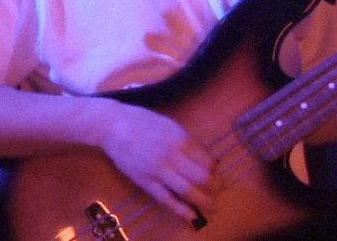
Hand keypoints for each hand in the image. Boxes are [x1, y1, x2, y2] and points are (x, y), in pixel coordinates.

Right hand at [98, 100, 220, 221]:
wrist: (114, 126)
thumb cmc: (143, 121)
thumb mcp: (169, 124)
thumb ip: (186, 140)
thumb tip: (204, 156)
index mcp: (179, 138)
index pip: (205, 158)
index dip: (215, 167)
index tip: (217, 170)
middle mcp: (172, 155)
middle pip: (201, 176)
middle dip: (215, 185)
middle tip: (222, 188)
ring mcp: (159, 170)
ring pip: (187, 190)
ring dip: (203, 200)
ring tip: (213, 206)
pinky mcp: (146, 182)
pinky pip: (167, 199)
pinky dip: (181, 209)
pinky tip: (192, 216)